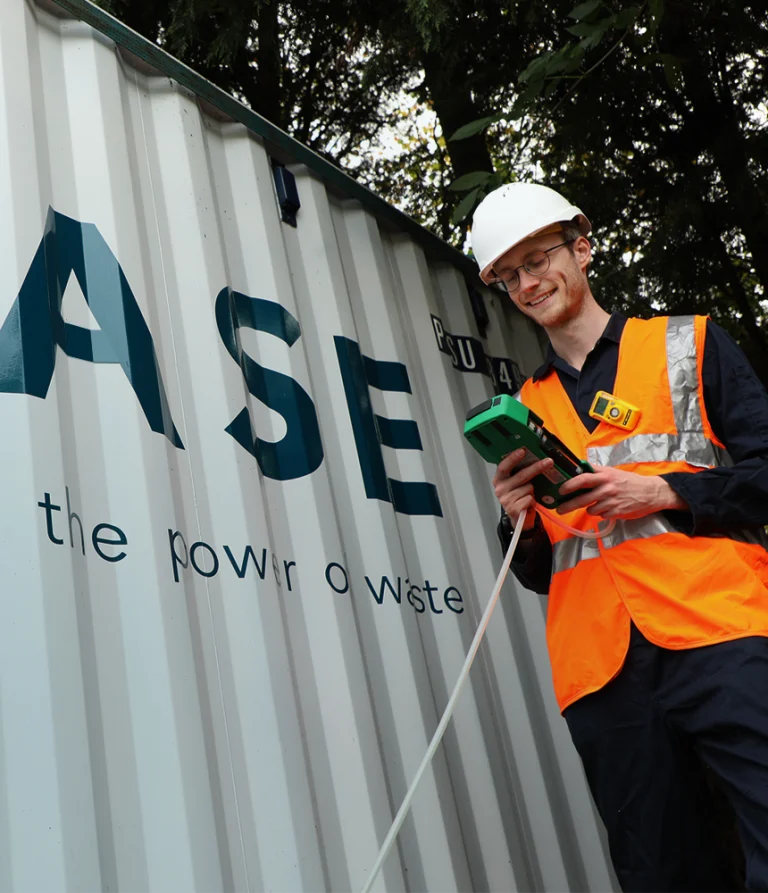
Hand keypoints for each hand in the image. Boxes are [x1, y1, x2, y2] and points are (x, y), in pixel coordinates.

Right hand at [493, 449, 553, 529]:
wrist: (519, 518)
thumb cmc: (519, 496)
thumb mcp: (516, 483)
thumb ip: (519, 472)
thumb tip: (534, 458)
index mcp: (499, 479)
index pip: (503, 467)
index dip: (512, 458)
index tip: (522, 451)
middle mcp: (500, 489)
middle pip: (521, 475)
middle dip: (536, 467)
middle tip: (549, 462)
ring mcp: (505, 500)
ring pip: (528, 488)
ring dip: (532, 491)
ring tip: (528, 495)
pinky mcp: (513, 509)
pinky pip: (530, 499)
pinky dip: (533, 501)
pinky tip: (528, 504)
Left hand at [556, 465, 687, 519]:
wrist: (652, 492)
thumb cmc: (629, 481)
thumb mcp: (613, 472)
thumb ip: (596, 472)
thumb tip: (577, 471)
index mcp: (605, 475)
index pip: (583, 478)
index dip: (569, 484)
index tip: (560, 490)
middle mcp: (607, 487)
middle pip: (582, 498)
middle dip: (568, 505)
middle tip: (559, 508)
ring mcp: (612, 501)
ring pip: (590, 509)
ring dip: (589, 509)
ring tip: (595, 505)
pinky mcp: (617, 512)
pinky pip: (601, 515)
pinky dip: (601, 513)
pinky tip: (608, 508)